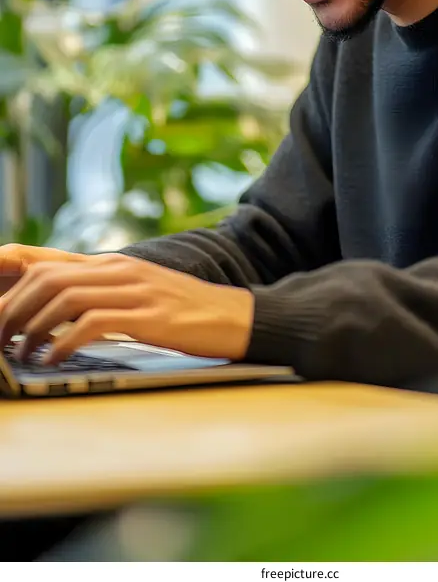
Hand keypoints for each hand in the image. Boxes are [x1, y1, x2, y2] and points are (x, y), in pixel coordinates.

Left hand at [0, 252, 253, 363]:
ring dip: (32, 329)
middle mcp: (118, 270)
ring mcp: (134, 290)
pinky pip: (93, 323)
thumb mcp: (137, 293)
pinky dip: (64, 342)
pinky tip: (54, 359)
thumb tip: (56, 312)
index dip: (10, 273)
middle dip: (13, 309)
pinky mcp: (147, 316)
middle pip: (47, 278)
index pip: (47, 259)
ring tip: (20, 355)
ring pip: (63, 298)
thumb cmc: (184, 311)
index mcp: (112, 264)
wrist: (234, 316)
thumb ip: (100, 294)